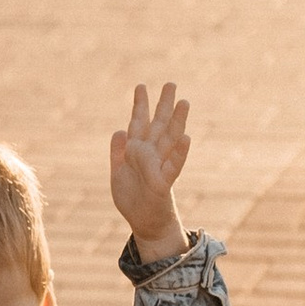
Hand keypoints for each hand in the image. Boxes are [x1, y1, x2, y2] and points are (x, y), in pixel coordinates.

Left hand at [110, 80, 190, 263]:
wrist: (144, 222)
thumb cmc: (132, 197)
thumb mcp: (118, 172)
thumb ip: (118, 152)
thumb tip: (118, 131)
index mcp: (138, 151)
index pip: (139, 123)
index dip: (140, 105)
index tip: (141, 86)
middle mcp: (150, 154)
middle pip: (159, 125)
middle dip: (163, 105)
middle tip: (171, 83)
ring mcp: (159, 166)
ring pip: (170, 140)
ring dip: (177, 121)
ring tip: (183, 102)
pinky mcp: (163, 183)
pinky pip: (173, 166)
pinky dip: (180, 153)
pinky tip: (186, 137)